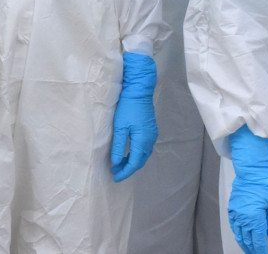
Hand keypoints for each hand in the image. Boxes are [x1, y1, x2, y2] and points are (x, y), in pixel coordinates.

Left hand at [110, 52, 157, 181]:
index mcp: (143, 141)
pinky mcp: (151, 129)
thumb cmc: (128, 107)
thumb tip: (117, 162)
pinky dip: (137, 154)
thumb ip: (119, 146)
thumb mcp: (120, 127)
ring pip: (144, 154)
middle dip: (128, 168)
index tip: (115, 177)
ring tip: (120, 164)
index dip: (125, 172)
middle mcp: (150, 140)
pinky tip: (129, 153)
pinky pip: (145, 148)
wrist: (139, 90)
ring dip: (133, 161)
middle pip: (141, 160)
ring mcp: (152, 134)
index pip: (135, 163)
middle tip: (115, 172)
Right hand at [227, 125, 267, 253]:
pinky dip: (238, 234)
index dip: (262, 251)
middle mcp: (242, 217)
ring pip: (239, 235)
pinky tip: (242, 238)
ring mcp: (235, 213)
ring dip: (244, 244)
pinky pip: (233, 226)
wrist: (253, 169)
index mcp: (255, 217)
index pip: (258, 241)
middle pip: (247, 240)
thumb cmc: (267, 184)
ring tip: (250, 251)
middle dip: (253, 250)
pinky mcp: (232, 208)